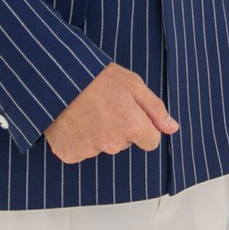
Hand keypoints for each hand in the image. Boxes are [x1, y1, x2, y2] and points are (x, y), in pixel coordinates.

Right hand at [44, 65, 179, 162]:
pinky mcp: (69, 153)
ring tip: (85, 110)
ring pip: (102, 147)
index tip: (127, 111)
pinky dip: (77, 139)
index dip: (141, 125)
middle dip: (118, 128)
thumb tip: (172, 128)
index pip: (151, 141)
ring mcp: (89, 150)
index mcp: (132, 127)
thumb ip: (155, 109)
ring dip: (97, 133)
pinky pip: (80, 151)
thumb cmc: (96, 76)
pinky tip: (72, 121)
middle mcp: (112, 144)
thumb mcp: (133, 83)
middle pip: (125, 143)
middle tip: (103, 105)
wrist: (56, 76)